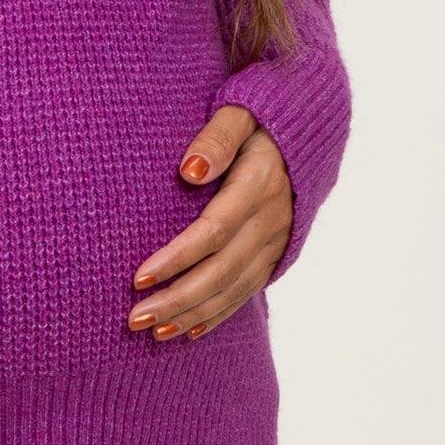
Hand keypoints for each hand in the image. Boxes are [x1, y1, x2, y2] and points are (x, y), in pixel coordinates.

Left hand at [129, 104, 293, 341]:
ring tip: (154, 332)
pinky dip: (218, 314)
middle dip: (178, 299)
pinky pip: (247, 291)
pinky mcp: (277, 253)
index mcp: (258, 185)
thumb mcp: (240, 113)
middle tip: (136, 318)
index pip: (213, 232)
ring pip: (234, 288)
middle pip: (221, 270)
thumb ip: (217, 138)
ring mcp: (276, 240)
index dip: (177, 258)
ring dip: (193, 313)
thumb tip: (189, 172)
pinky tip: (189, 331)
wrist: (308, 132)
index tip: (139, 277)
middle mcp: (270, 220)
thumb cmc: (259, 118)